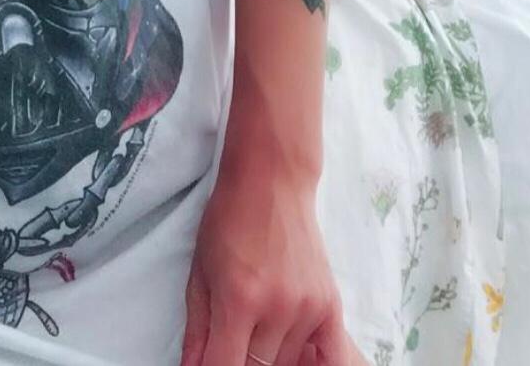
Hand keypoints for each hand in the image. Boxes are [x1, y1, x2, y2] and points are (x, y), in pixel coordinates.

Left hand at [180, 171, 350, 365]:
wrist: (271, 181)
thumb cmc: (229, 219)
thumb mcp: (200, 272)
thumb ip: (197, 330)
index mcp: (238, 299)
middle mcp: (277, 308)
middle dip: (237, 362)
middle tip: (230, 340)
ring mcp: (308, 307)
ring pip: (286, 365)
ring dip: (268, 359)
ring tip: (255, 331)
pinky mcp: (330, 305)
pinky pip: (332, 357)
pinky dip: (315, 365)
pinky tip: (301, 360)